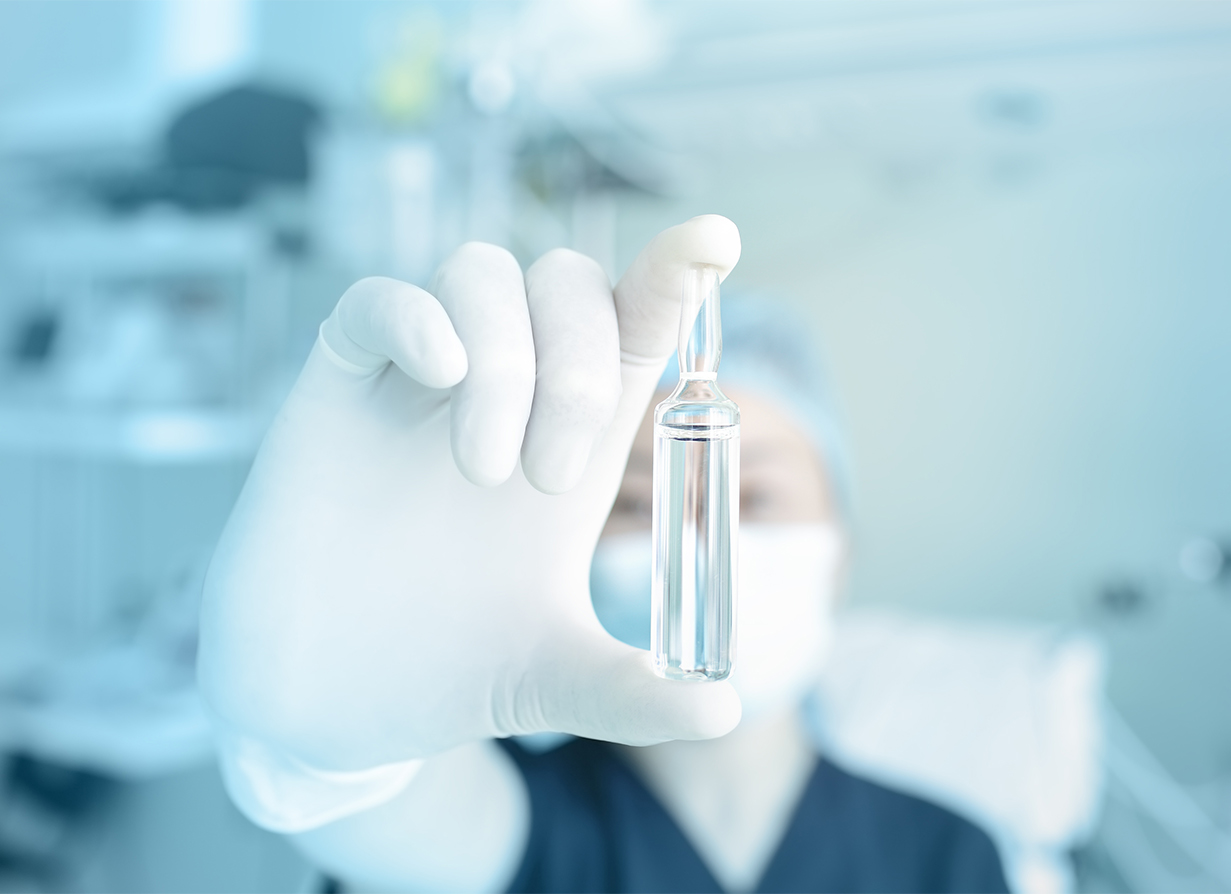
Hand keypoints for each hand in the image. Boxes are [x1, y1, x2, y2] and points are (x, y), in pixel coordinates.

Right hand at [199, 216, 742, 771]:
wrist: (332, 702)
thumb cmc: (451, 672)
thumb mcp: (558, 681)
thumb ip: (635, 692)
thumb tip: (724, 714)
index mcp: (574, 438)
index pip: (634, 323)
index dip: (674, 273)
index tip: (715, 243)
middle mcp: (508, 392)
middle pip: (568, 282)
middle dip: (580, 360)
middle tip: (548, 478)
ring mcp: (422, 381)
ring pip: (483, 271)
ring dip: (507, 356)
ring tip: (486, 469)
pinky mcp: (342, 385)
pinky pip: (378, 299)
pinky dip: (417, 317)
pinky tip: (439, 378)